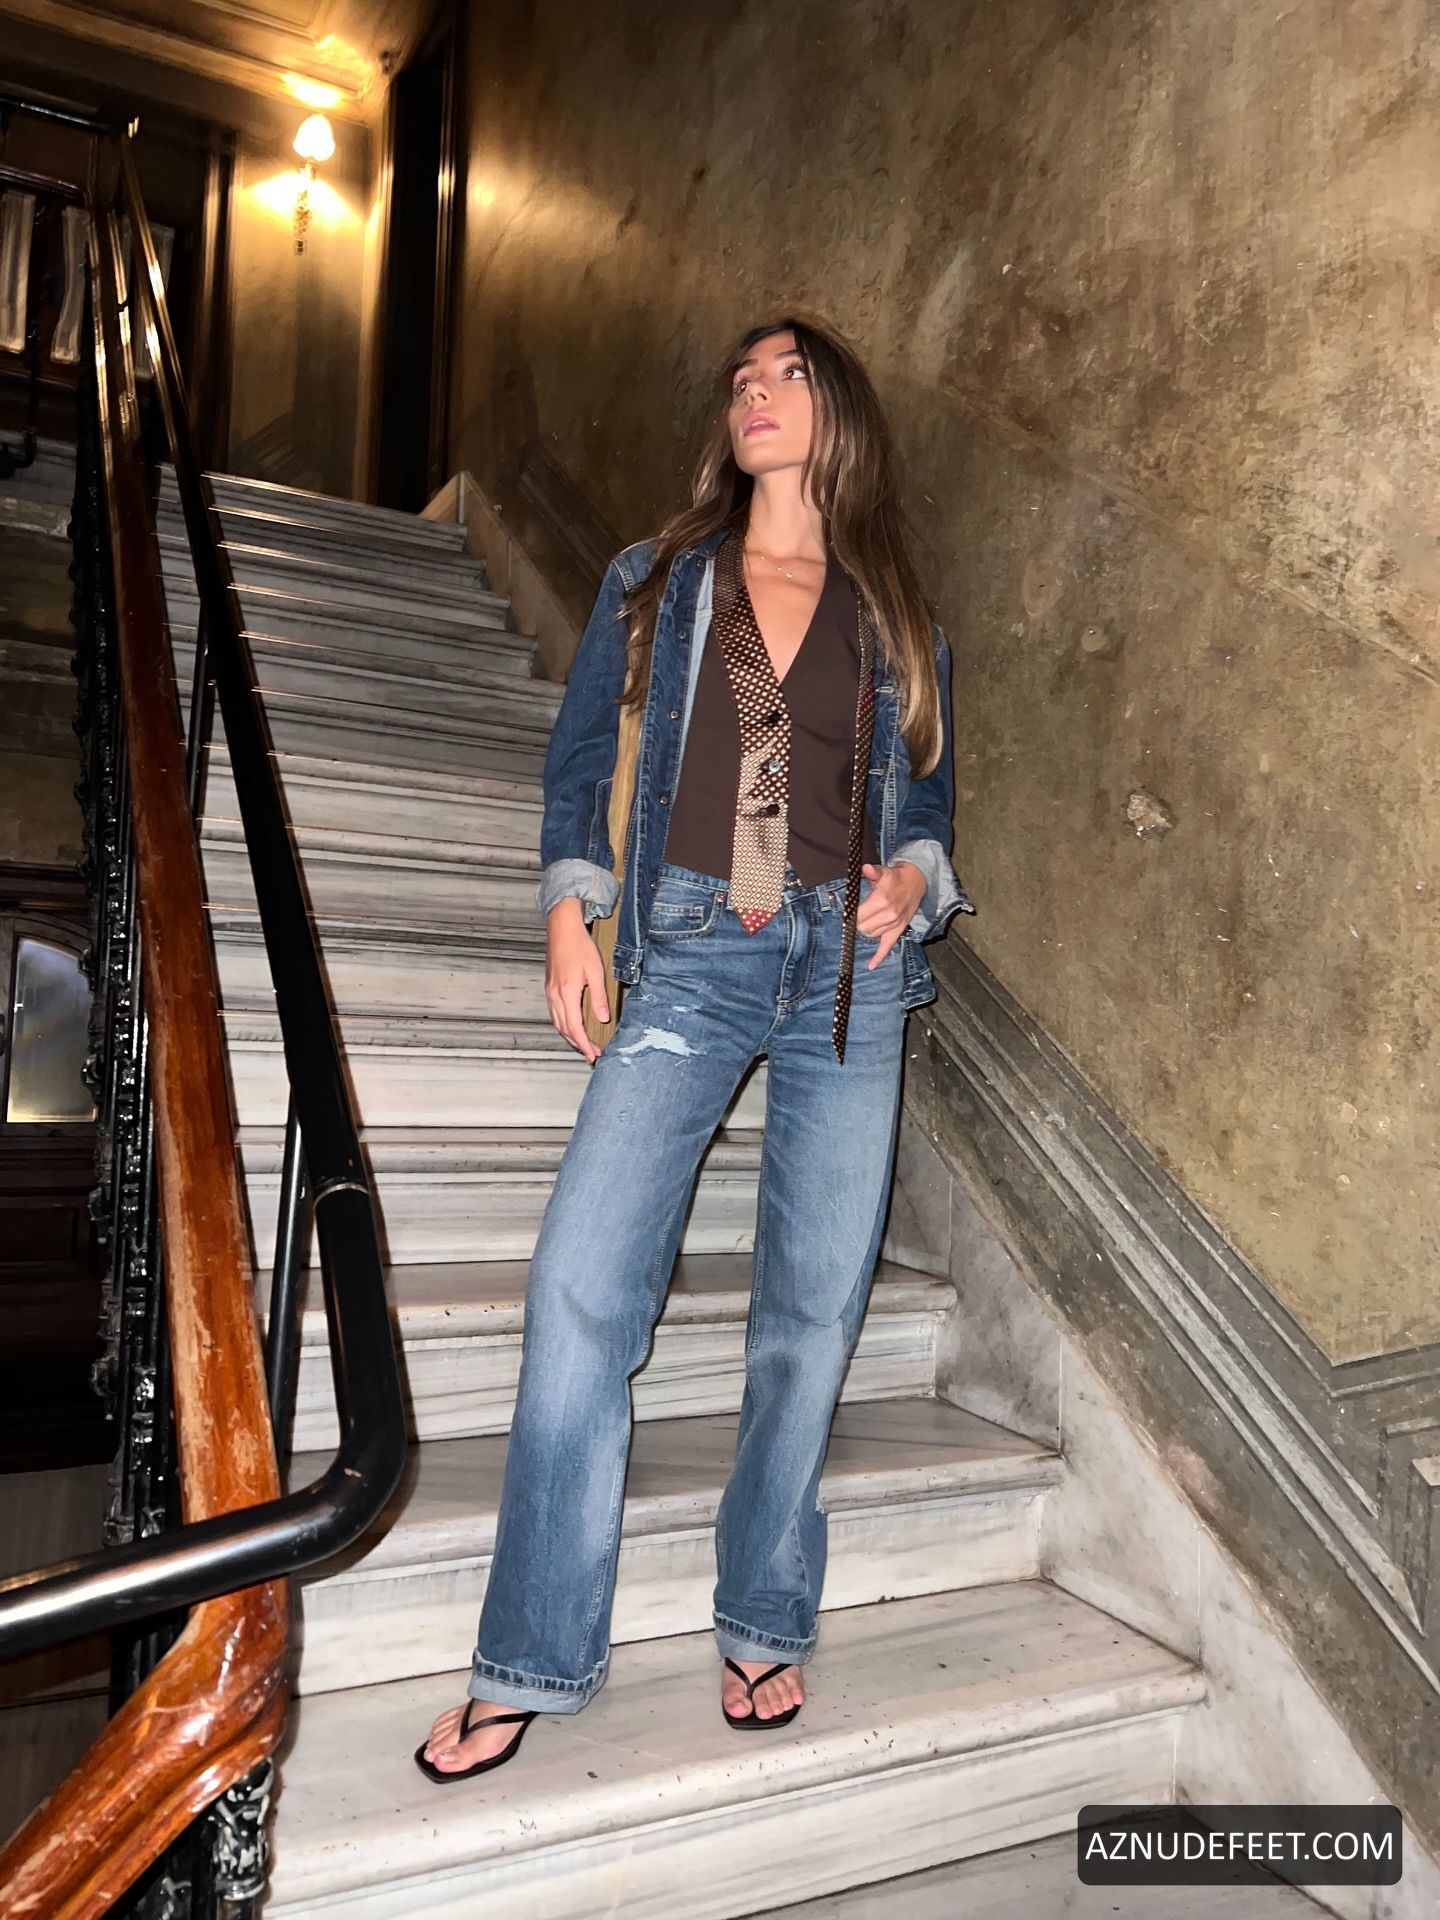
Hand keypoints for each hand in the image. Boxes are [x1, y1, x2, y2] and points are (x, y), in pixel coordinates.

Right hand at [545, 898, 609, 1061]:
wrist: (562, 928)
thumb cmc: (580, 946)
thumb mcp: (596, 970)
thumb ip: (599, 996)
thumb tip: (603, 1018)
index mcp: (567, 993)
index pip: (575, 1027)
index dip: (584, 1044)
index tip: (593, 1055)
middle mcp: (555, 995)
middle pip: (564, 1028)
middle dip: (578, 1043)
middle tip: (592, 1053)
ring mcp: (550, 992)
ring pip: (557, 1022)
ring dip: (570, 1036)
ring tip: (583, 1044)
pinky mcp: (549, 987)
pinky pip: (554, 1013)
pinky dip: (563, 1024)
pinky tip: (572, 1025)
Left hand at [856, 861, 925, 969]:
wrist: (917, 882)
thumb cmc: (896, 877)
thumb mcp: (884, 871)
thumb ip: (873, 872)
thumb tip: (866, 868)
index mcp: (882, 901)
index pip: (859, 915)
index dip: (851, 915)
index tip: (847, 913)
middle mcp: (888, 915)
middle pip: (863, 927)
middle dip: (856, 923)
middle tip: (854, 917)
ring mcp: (894, 925)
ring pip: (871, 935)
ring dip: (865, 930)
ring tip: (863, 923)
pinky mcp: (898, 930)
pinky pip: (887, 946)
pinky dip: (879, 957)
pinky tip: (871, 966)